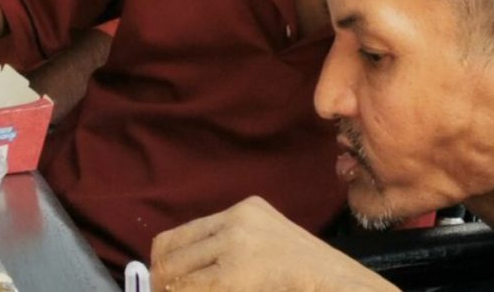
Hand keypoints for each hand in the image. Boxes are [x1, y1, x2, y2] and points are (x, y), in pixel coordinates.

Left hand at [150, 196, 397, 291]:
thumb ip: (225, 248)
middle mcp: (235, 221)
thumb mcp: (261, 244)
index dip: (161, 267)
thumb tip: (171, 274)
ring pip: (176, 279)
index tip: (161, 286)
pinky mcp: (235, 274)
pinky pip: (195, 291)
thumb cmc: (300, 271)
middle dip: (163, 285)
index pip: (176, 237)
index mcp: (243, 210)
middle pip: (169, 257)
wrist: (332, 280)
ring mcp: (235, 247)